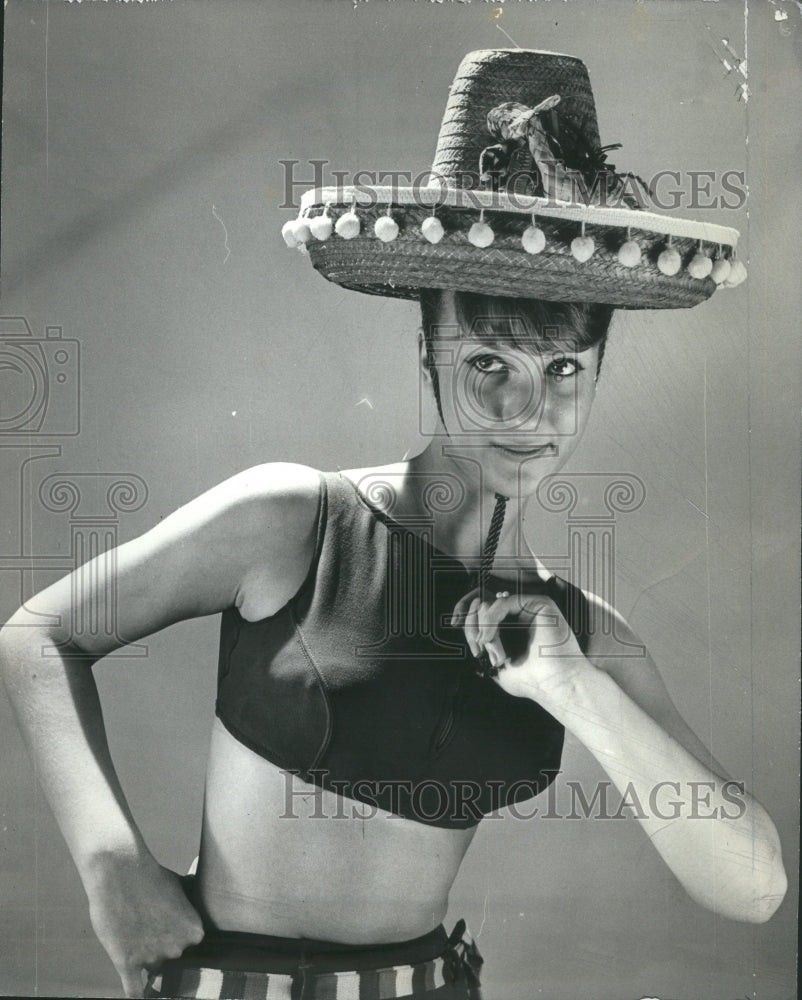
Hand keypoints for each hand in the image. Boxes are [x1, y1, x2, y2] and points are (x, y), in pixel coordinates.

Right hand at [84, 850, 203, 997]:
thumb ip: (191, 900)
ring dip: (145, 955)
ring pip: (152, 968)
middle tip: (149, 922)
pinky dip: (138, 995)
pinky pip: (134, 991)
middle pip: (171, 957)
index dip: (177, 934)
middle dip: (161, 943)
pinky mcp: (127, 963)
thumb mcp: (181, 886)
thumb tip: (202, 891)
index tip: (169, 925)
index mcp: (194, 932)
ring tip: (136, 931)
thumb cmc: (150, 876)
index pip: (189, 944)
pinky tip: (142, 996)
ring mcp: (152, 958)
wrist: (120, 872)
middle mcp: (177, 949)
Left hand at [452, 588, 592, 705]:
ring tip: (488, 648)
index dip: (471, 628)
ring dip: (484, 628)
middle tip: (480, 650)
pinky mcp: (540, 603)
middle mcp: (523, 614)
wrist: (556, 685)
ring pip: (492, 605)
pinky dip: (490, 620)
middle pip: (485, 607)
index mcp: (515, 626)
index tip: (474, 649)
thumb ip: (485, 644)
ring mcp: (531, 608)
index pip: (484, 616)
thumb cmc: (531, 680)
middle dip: (475, 628)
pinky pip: (503, 603)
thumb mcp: (497, 664)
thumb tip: (465, 626)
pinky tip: (489, 637)